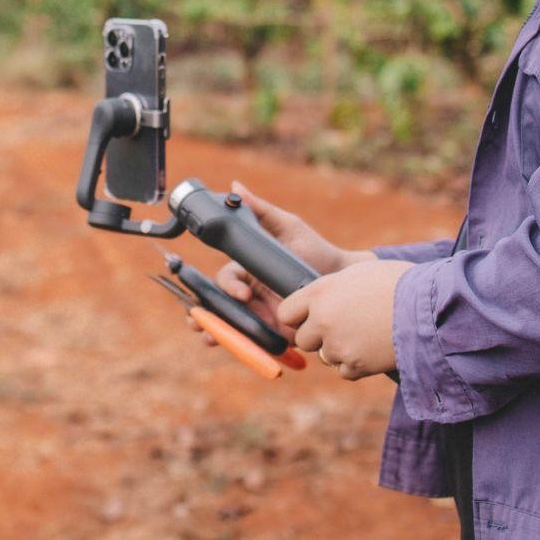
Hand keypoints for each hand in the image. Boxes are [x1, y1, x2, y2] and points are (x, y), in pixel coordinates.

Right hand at [188, 182, 367, 350]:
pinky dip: (243, 348)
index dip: (227, 287)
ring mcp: (260, 314)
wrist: (341, 278)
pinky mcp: (273, 332)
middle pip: (217, 306)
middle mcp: (249, 294)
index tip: (244, 294)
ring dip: (216, 334)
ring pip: (229, 326)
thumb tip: (236, 187)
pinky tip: (239, 352)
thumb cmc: (314, 249)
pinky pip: (253, 342)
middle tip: (197, 322)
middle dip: (203, 314)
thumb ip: (261, 210)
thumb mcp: (288, 226)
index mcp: (248, 270)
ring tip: (210, 339)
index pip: (226, 279)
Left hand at [275, 258, 410, 379]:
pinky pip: (344, 371)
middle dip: (319, 335)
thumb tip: (319, 299)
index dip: (299, 315)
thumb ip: (332, 288)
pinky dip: (356, 364)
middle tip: (344, 326)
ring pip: (325, 356)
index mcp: (320, 292)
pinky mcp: (355, 365)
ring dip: (340, 349)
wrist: (431, 307)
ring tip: (366, 334)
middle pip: (303, 339)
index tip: (311, 315)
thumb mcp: (359, 274)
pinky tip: (374, 348)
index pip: (286, 312)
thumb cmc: (398, 283)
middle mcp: (323, 320)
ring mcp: (338, 345)